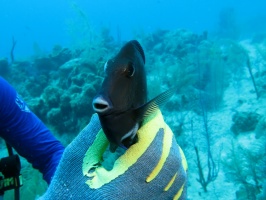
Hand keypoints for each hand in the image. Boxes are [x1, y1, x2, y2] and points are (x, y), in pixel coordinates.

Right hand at [40, 110, 187, 199]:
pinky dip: (177, 174)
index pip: (151, 152)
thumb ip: (95, 134)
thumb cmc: (68, 187)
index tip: (153, 111)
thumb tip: (112, 109)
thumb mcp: (77, 159)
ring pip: (177, 178)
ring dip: (174, 152)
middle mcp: (141, 199)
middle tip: (157, 121)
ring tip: (162, 136)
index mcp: (121, 187)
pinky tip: (168, 160)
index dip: (155, 128)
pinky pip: (177, 193)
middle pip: (170, 164)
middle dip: (166, 137)